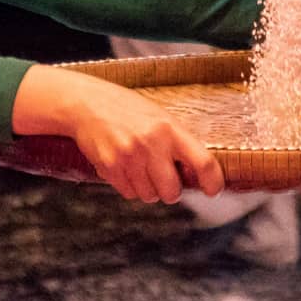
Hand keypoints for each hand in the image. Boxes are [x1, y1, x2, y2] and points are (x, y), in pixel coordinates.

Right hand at [13, 65, 223, 203]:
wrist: (87, 103)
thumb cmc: (128, 110)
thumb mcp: (159, 117)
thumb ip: (177, 142)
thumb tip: (198, 176)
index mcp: (170, 128)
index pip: (203, 162)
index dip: (213, 181)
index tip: (212, 190)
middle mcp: (151, 144)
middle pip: (172, 192)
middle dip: (171, 191)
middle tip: (165, 178)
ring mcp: (129, 157)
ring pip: (150, 196)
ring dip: (148, 189)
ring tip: (140, 167)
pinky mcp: (110, 167)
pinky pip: (129, 193)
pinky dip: (130, 186)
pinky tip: (125, 166)